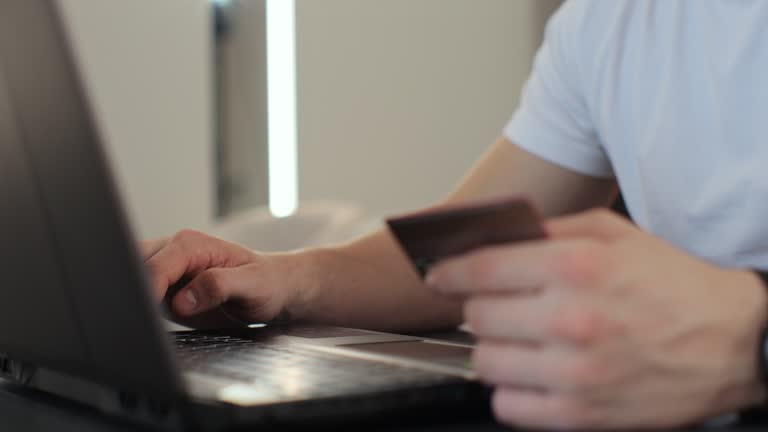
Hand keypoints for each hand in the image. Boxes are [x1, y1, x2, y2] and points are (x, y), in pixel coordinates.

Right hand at [141, 230, 304, 327]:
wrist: (272, 288)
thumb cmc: (266, 282)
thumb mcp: (252, 284)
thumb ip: (219, 286)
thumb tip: (183, 299)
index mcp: (191, 244)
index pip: (154, 267)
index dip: (147, 291)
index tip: (147, 315)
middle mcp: (173, 250)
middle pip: (132, 267)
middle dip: (129, 291)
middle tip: (134, 320)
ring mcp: (165, 267)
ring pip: (129, 277)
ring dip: (129, 297)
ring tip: (136, 322)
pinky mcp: (163, 286)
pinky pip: (137, 292)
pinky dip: (135, 304)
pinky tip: (141, 322)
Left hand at [426, 209, 767, 429]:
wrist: (731, 343)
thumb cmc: (671, 284)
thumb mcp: (614, 233)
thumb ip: (548, 229)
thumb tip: (491, 236)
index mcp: (577, 266)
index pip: (481, 269)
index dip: (448, 271)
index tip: (438, 275)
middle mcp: (571, 319)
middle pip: (476, 315)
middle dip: (480, 306)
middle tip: (500, 305)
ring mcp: (574, 373)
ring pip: (484, 361)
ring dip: (494, 348)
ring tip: (521, 339)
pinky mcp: (579, 415)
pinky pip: (507, 404)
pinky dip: (511, 388)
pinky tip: (534, 371)